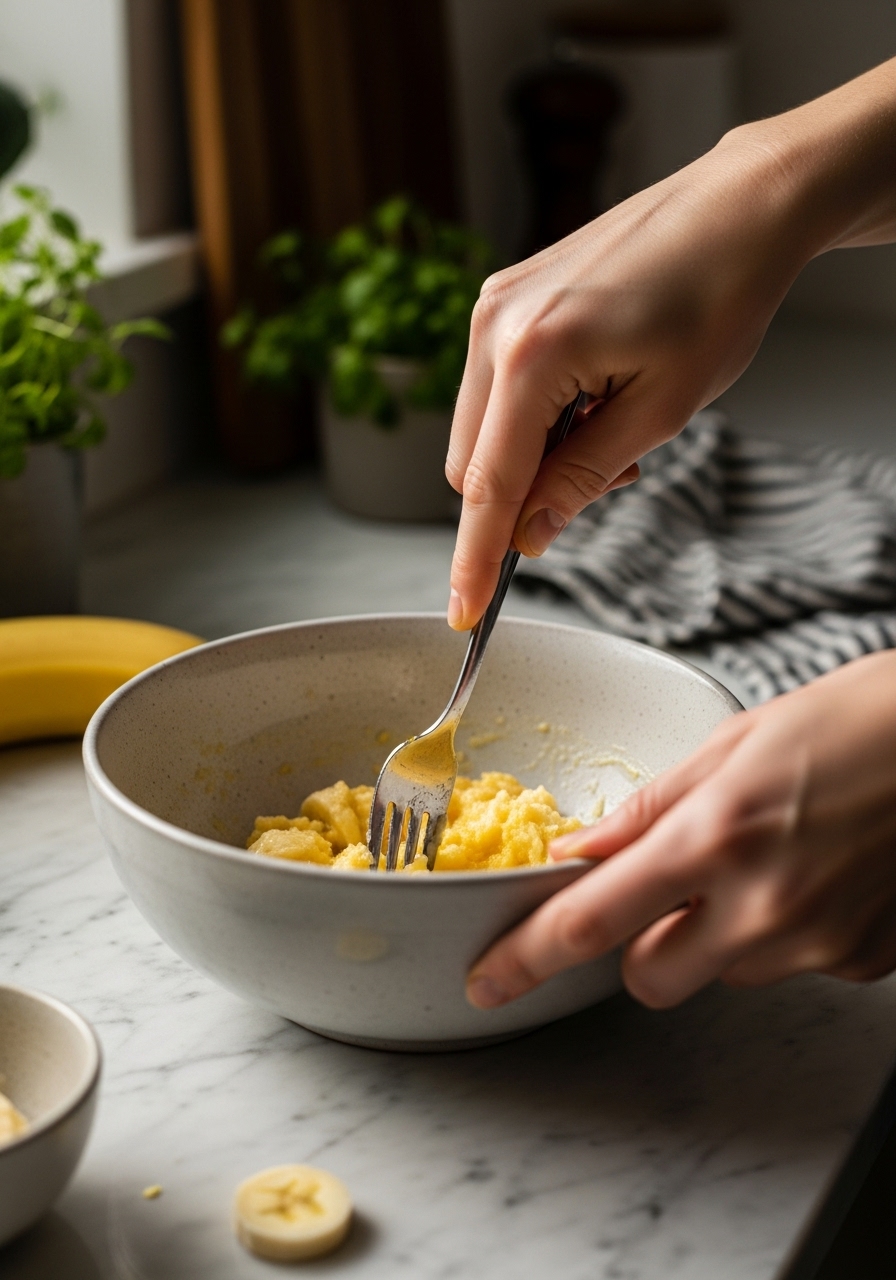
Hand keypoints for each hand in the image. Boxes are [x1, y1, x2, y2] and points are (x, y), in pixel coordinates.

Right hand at [446, 59, 895, 629]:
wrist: (737, 208)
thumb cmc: (718, 296)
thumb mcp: (662, 411)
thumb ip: (583, 479)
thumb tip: (530, 534)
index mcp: (531, 357)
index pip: (488, 488)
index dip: (476, 560)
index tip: (463, 612)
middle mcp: (494, 328)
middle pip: (472, 466)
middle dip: (527, 495)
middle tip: (611, 474)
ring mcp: (494, 306)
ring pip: (482, 430)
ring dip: (534, 456)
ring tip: (613, 423)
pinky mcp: (505, 297)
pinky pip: (495, 389)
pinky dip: (534, 416)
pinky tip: (594, 393)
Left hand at [467, 651, 895, 1009]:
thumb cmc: (859, 719)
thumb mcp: (736, 741)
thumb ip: (651, 808)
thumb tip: (583, 852)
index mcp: (716, 836)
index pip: (591, 921)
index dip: (526, 957)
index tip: (488, 977)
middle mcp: (764, 905)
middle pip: (647, 978)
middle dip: (637, 944)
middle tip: (666, 889)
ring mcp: (818, 944)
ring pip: (721, 973)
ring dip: (717, 935)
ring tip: (766, 859)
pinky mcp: (862, 962)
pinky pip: (790, 966)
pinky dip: (783, 931)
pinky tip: (815, 873)